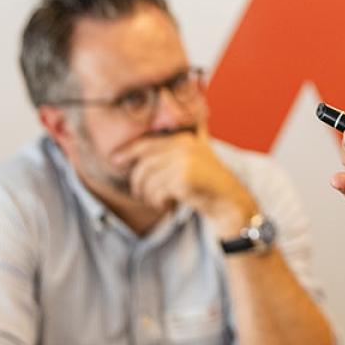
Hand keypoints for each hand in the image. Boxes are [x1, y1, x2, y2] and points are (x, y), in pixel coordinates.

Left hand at [119, 131, 257, 234]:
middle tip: (141, 195)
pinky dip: (159, 203)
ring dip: (149, 196)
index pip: (146, 143)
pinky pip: (157, 192)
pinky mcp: (184, 179)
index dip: (127, 152)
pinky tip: (168, 206)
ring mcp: (184, 161)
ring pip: (148, 181)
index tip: (115, 160)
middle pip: (143, 164)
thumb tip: (150, 140)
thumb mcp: (195, 154)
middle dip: (138, 182)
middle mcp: (183, 146)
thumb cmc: (207, 181)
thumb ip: (176, 144)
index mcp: (183, 138)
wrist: (228, 200)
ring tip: (159, 202)